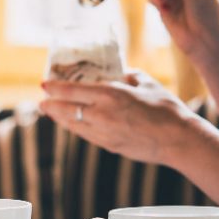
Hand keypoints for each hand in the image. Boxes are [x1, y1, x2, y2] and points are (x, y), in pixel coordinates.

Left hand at [40, 72, 194, 165]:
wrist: (177, 139)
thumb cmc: (165, 108)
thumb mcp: (145, 83)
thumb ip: (127, 76)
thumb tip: (119, 73)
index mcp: (109, 95)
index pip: (72, 90)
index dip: (54, 87)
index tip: (43, 84)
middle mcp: (101, 114)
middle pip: (66, 110)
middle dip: (50, 105)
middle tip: (41, 101)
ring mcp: (103, 133)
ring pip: (72, 125)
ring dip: (59, 118)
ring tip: (51, 112)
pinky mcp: (108, 145)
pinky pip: (85, 135)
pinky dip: (74, 128)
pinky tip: (72, 124)